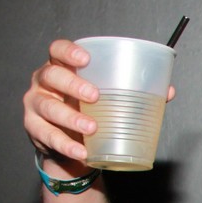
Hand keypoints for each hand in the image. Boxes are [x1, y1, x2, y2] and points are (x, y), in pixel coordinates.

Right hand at [23, 39, 176, 177]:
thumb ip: (134, 93)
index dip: (68, 52)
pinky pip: (48, 136)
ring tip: (92, 129)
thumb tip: (167, 91)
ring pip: (48, 107)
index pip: (57, 51)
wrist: (69, 145)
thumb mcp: (106, 99)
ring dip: (70, 118)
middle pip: (51, 76)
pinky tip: (81, 152)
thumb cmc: (88, 111)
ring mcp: (35, 106)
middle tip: (95, 96)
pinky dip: (66, 145)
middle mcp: (44, 83)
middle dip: (72, 84)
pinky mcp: (34, 129)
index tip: (86, 59)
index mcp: (62, 68)